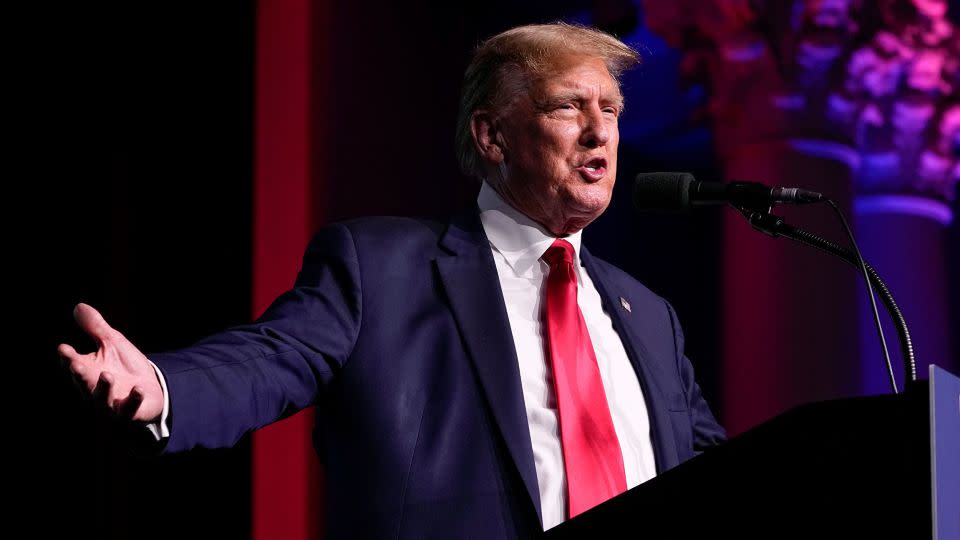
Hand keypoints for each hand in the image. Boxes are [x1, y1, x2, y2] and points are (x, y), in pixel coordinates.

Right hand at [58, 303, 163, 422]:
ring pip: (102, 399)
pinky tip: (138, 389)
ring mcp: (112, 403)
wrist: (150, 389)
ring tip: (106, 375)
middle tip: (76, 365)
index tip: (63, 349)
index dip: (68, 358)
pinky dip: (133, 400)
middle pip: (84, 383)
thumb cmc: (126, 367)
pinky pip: (130, 409)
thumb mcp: (112, 343)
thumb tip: (79, 306)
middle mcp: (95, 389)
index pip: (73, 364)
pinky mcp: (130, 412)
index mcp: (88, 371)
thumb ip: (95, 328)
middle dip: (79, 375)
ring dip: (103, 388)